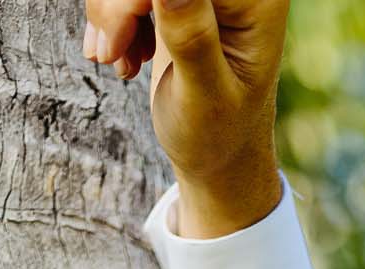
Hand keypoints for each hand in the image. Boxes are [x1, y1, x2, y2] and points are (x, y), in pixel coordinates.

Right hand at [81, 0, 287, 225]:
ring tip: (115, 61)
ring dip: (110, 11)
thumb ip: (191, 36)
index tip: (115, 38)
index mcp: (257, 0)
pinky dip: (114, 15)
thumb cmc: (218, 136)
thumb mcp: (206, 95)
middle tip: (107, 55)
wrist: (217, 157)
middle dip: (117, 4)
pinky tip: (124, 54)